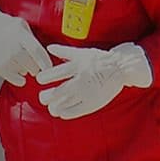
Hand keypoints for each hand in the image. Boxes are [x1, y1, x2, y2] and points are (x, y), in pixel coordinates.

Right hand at [0, 0, 52, 85]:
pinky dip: (19, 78)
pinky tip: (17, 71)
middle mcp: (11, 46)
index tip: (49, 68)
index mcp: (19, 34)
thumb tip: (46, 56)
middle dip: (36, 68)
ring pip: (24, 72)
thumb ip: (32, 39)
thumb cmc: (5, 26)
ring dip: (26, 69)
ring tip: (19, 60)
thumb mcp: (21, 25)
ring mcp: (3, 57)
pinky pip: (15, 79)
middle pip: (32, 65)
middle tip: (35, 66)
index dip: (45, 62)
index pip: (37, 51)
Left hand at [35, 43, 152, 118]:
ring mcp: (88, 93)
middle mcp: (82, 80)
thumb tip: (49, 47)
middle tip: (42, 97)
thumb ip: (64, 51)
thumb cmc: (99, 59)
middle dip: (46, 96)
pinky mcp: (93, 103)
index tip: (39, 80)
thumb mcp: (82, 52)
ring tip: (51, 107)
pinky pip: (75, 111)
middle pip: (58, 92)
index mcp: (78, 66)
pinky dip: (65, 113)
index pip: (56, 73)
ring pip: (65, 104)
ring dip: (54, 107)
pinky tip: (61, 112)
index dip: (45, 77)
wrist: (120, 68)